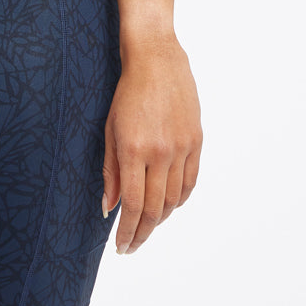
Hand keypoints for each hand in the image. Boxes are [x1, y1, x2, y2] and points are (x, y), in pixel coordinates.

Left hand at [101, 33, 201, 253]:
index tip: (122, 247)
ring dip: (160, 219)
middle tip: (132, 244)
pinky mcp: (196, 141)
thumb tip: (109, 208)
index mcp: (134, 149)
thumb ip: (110, 171)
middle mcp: (160, 152)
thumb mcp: (110, 129)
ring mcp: (181, 147)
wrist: (156, 58)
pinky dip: (179, 200)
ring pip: (174, 200)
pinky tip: (168, 205)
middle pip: (155, 209)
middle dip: (142, 232)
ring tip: (147, 225)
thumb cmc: (127, 91)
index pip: (133, 206)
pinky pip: (190, 183)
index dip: (127, 232)